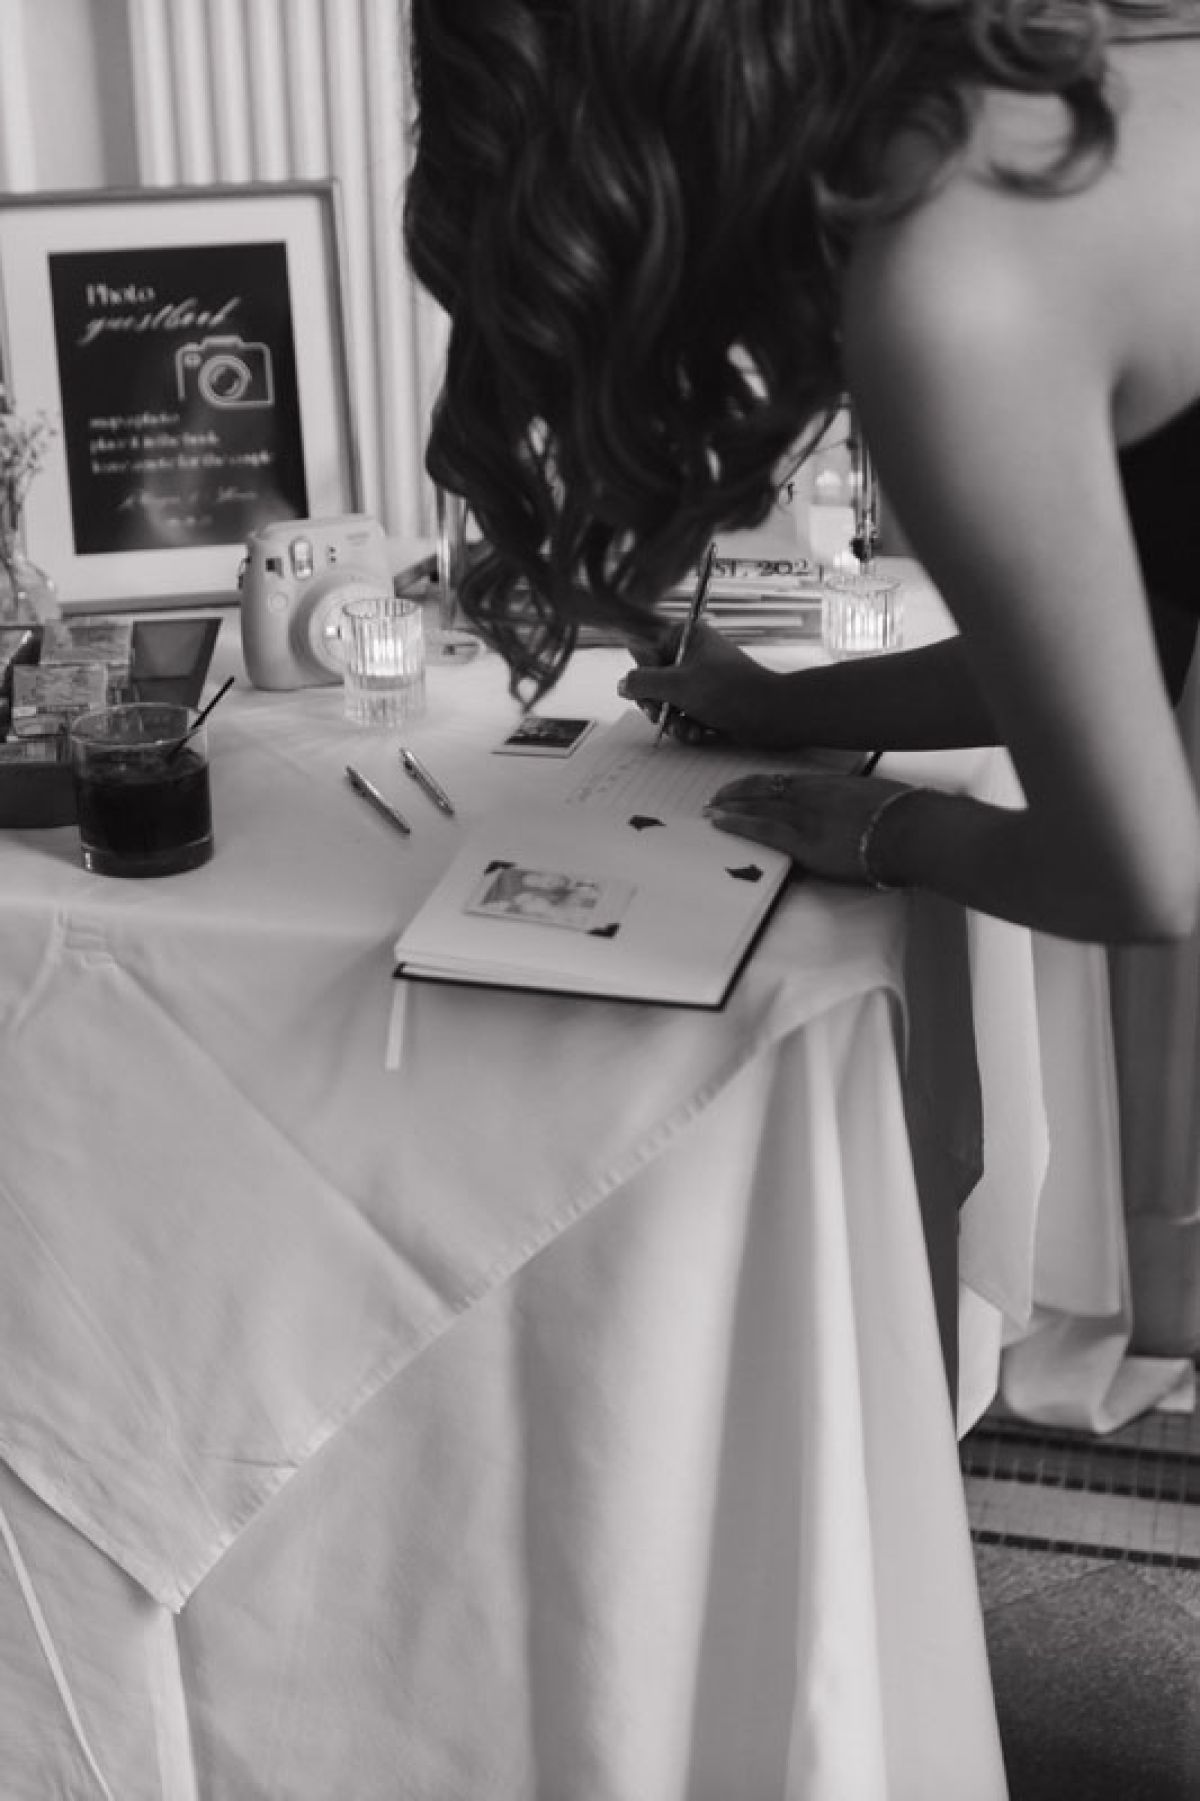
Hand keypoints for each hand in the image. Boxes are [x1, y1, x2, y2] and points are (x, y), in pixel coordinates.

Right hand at [618, 623, 782, 746]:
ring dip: (673, 721)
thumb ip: (642, 683)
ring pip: (668, 702)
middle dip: (658, 705)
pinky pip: (686, 713)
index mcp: (686, 636)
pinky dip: (688, 725)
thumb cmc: (729, 692)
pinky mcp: (710, 700)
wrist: (772, 715)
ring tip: (687, 731)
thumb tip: (622, 684)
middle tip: (662, 718)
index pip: (644, 652)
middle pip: (653, 681)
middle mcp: (692, 653)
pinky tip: (698, 734)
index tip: (650, 696)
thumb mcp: (677, 685)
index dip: (644, 678)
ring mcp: (702, 678)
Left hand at [703, 771, 914, 886]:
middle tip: (715, 798)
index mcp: (830, 786)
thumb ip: (854, 804)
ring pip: (758, 806)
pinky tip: (720, 822)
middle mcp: (813, 796)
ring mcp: (806, 817)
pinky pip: (763, 829)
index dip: (758, 785)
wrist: (914, 831)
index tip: (742, 788)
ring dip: (730, 807)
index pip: (784, 782)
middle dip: (736, 794)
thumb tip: (852, 815)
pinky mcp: (805, 842)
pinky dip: (738, 823)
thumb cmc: (906, 817)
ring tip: (710, 811)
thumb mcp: (875, 800)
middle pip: (765, 790)